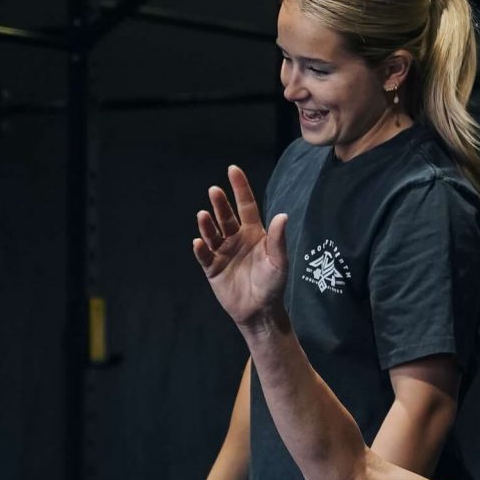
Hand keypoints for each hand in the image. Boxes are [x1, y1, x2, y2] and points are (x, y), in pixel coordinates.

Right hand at [194, 166, 289, 328]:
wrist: (260, 310)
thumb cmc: (272, 284)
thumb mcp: (279, 261)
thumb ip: (278, 239)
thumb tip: (282, 216)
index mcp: (253, 233)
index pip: (245, 206)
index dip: (239, 188)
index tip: (232, 170)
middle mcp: (236, 239)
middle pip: (225, 216)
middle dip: (220, 203)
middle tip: (214, 191)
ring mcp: (222, 252)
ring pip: (212, 233)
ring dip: (207, 224)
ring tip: (203, 215)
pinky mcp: (212, 268)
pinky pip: (204, 256)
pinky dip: (200, 249)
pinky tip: (198, 243)